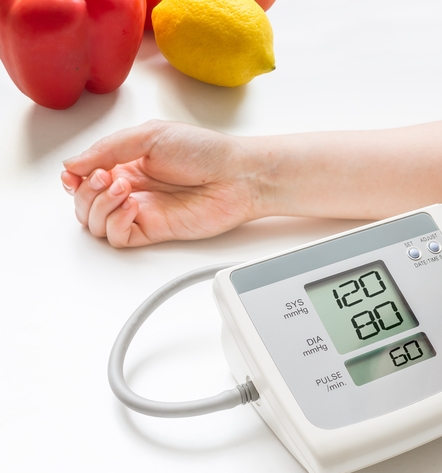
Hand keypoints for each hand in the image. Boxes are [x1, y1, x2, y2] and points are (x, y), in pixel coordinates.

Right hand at [61, 120, 264, 246]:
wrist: (238, 175)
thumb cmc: (205, 151)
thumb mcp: (150, 135)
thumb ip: (108, 149)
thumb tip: (72, 164)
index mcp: (128, 162)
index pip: (85, 177)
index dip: (74, 178)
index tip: (76, 173)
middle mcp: (132, 188)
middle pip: (85, 203)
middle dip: (86, 191)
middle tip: (108, 177)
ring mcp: (143, 210)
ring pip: (96, 223)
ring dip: (99, 205)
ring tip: (124, 189)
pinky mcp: (155, 230)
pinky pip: (118, 237)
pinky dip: (115, 223)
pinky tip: (131, 207)